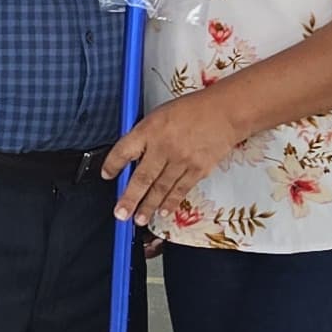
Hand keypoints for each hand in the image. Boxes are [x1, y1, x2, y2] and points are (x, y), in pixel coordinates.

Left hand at [101, 91, 246, 229]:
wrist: (224, 112)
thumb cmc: (191, 111)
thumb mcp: (159, 115)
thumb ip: (145, 136)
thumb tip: (130, 159)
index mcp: (150, 129)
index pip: (124, 150)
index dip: (113, 165)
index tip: (106, 175)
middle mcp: (164, 146)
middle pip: (142, 177)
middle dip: (130, 198)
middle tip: (121, 214)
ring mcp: (182, 160)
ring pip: (161, 188)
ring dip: (149, 206)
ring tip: (139, 220)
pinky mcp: (198, 170)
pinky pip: (180, 190)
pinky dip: (170, 203)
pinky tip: (163, 212)